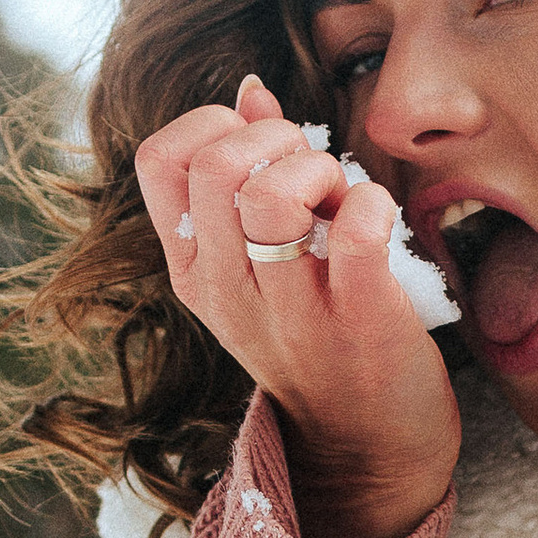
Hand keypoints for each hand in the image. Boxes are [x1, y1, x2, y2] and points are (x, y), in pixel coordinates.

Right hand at [135, 75, 459, 537]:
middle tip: (312, 176)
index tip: (262, 155)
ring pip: (270, 198)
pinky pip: (355, 235)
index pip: (161, 158)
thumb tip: (248, 90)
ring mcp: (290, 312)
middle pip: (216, 166)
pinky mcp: (361, 324)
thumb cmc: (319, 335)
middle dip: (276, 143)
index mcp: (194, 268)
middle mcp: (228, 289)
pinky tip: (377, 218)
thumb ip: (251, 172)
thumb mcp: (260, 263)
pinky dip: (371, 205)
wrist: (367, 447)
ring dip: (320, 172)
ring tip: (341, 201)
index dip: (216, 126)